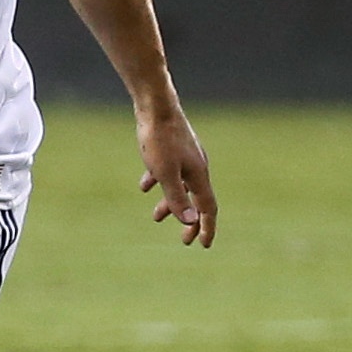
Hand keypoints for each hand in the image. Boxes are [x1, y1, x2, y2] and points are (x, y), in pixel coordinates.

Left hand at [136, 103, 216, 247]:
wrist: (156, 105)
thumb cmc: (160, 139)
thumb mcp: (165, 172)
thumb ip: (176, 197)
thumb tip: (189, 222)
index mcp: (198, 175)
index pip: (207, 208)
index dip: (206, 228)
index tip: (203, 245)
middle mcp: (196, 167)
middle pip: (196, 200)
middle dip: (190, 221)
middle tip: (184, 240)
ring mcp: (185, 156)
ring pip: (181, 186)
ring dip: (170, 203)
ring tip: (155, 217)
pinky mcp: (172, 147)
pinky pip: (168, 171)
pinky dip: (158, 182)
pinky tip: (144, 186)